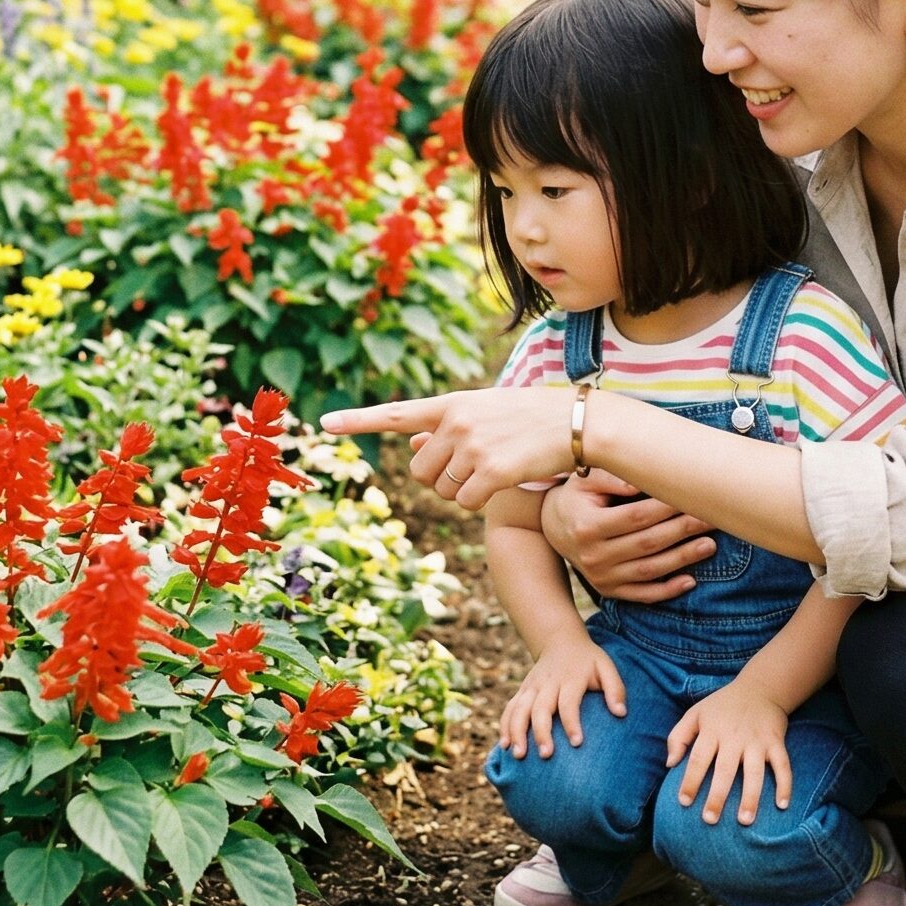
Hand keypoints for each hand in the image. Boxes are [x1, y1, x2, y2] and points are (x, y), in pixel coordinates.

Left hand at [321, 387, 576, 507]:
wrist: (580, 423)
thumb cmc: (534, 417)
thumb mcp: (488, 413)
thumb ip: (447, 428)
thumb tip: (410, 445)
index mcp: (453, 403)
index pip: (397, 413)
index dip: (358, 421)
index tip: (325, 424)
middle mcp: (457, 421)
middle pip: (420, 471)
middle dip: (440, 479)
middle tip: (473, 467)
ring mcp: (472, 446)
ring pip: (442, 490)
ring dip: (463, 491)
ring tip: (495, 467)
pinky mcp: (491, 471)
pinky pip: (466, 502)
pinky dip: (481, 501)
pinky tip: (506, 481)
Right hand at [500, 633, 627, 759]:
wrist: (560, 640)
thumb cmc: (588, 660)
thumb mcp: (606, 667)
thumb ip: (615, 689)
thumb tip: (621, 713)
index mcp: (570, 678)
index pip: (569, 702)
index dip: (572, 722)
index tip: (577, 743)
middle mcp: (547, 683)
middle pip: (540, 708)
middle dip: (541, 732)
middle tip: (546, 755)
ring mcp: (531, 686)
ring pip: (520, 709)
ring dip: (517, 731)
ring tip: (518, 754)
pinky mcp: (522, 691)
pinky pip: (510, 708)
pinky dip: (505, 725)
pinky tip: (504, 745)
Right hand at [539, 470, 713, 603]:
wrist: (552, 526)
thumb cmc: (577, 495)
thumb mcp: (585, 479)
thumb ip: (612, 477)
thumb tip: (642, 479)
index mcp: (588, 525)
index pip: (636, 516)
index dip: (667, 508)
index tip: (691, 496)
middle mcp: (593, 555)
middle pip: (647, 543)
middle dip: (683, 530)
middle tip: (712, 518)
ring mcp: (601, 576)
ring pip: (649, 570)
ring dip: (683, 558)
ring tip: (710, 544)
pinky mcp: (608, 590)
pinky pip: (642, 594)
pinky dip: (667, 590)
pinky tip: (691, 580)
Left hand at [666, 681, 792, 825]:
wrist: (759, 688)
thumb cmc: (722, 707)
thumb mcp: (695, 714)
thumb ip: (678, 737)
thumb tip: (669, 764)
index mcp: (712, 730)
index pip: (698, 759)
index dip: (690, 780)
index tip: (684, 802)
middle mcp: (734, 737)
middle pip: (725, 770)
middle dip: (717, 796)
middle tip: (710, 820)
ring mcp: (757, 741)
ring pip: (754, 772)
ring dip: (750, 797)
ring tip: (745, 820)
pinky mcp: (776, 742)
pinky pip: (783, 765)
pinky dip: (785, 785)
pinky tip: (782, 805)